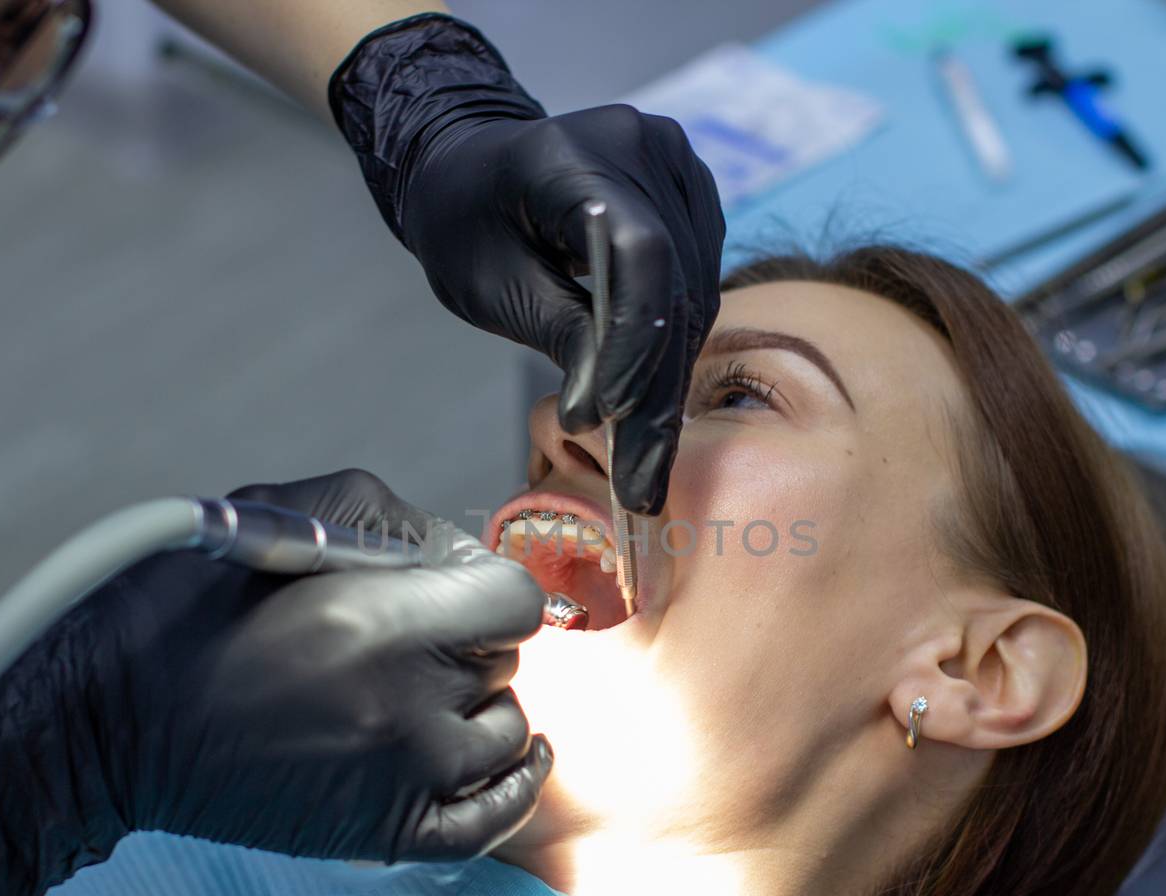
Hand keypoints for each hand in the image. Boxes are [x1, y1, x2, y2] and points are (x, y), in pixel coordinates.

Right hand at [0, 470, 551, 895]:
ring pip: (506, 731)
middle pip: (505, 659)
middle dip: (469, 636)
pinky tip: (515, 754)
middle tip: (408, 635)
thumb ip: (384, 517)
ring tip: (426, 691)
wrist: (103, 727)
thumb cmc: (173, 613)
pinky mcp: (383, 834)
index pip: (513, 599)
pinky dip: (515, 784)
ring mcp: (401, 779)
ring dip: (481, 702)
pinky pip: (492, 818)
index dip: (483, 583)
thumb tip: (450, 550)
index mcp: (380, 622)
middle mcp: (406, 705)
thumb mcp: (274, 516)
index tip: (445, 584)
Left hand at [330, 15, 724, 515]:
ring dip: (672, 379)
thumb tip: (606, 416)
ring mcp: (678, 167)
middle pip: (677, 281)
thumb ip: (559, 333)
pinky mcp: (692, 195)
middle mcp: (647, 148)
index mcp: (580, 155)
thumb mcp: (492, 284)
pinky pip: (699, 281)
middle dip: (655, 387)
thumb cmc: (465, 221)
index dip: (636, 339)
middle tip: (640, 478)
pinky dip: (675, 347)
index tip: (615, 416)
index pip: (640, 252)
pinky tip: (653, 406)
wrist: (474, 169)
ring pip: (698, 291)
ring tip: (646, 461)